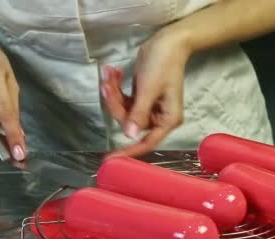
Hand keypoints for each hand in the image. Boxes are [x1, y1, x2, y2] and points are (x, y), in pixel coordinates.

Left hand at [101, 29, 191, 156]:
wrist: (168, 41)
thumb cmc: (164, 64)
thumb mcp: (149, 89)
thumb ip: (138, 113)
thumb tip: (129, 135)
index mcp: (167, 119)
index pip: (146, 142)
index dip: (128, 151)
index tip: (110, 160)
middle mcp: (159, 117)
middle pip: (129, 122)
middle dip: (115, 103)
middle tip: (106, 83)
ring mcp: (149, 107)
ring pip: (123, 110)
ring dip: (113, 92)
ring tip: (109, 73)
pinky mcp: (141, 97)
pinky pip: (123, 100)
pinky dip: (116, 88)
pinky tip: (113, 72)